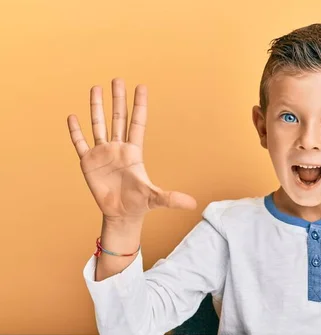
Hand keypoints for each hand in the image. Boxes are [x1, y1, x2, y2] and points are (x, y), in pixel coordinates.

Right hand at [67, 78, 196, 222]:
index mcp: (134, 152)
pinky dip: (76, 131)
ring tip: (96, 88)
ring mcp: (103, 153)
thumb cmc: (140, 204)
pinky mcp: (88, 162)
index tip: (141, 86)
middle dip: (118, 99)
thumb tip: (193, 204)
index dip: (139, 105)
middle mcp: (118, 148)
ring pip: (99, 125)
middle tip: (118, 79)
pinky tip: (72, 116)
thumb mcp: (156, 199)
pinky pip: (80, 143)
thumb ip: (172, 199)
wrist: (121, 214)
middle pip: (118, 118)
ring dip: (97, 107)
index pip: (137, 123)